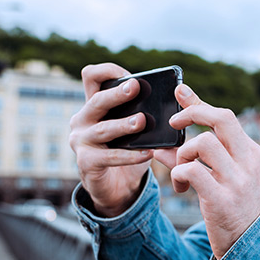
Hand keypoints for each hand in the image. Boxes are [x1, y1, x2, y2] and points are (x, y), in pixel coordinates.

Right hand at [69, 63, 153, 216]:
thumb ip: (144, 111)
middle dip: (117, 93)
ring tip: (141, 121)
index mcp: (93, 105)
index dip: (108, 71)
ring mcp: (81, 141)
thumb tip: (178, 96)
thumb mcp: (134, 128)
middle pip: (97, 100)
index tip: (131, 76)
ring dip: (123, 124)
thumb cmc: (127, 150)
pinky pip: (110, 157)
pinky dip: (130, 155)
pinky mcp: (86, 163)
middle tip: (136, 88)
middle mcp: (82, 120)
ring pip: (103, 129)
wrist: (117, 187)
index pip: (91, 76)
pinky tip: (147, 153)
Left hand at [159, 84, 259, 259]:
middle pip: (220, 119)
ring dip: (183, 154)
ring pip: (202, 144)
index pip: (226, 117)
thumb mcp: (224, 177)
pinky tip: (182, 187)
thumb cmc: (233, 207)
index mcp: (252, 153)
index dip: (199, 104)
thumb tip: (164, 142)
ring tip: (181, 170)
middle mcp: (249, 162)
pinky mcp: (222, 198)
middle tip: (173, 124)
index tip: (179, 94)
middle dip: (192, 113)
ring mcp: (238, 180)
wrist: (249, 245)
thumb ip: (197, 157)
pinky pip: (192, 171)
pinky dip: (179, 175)